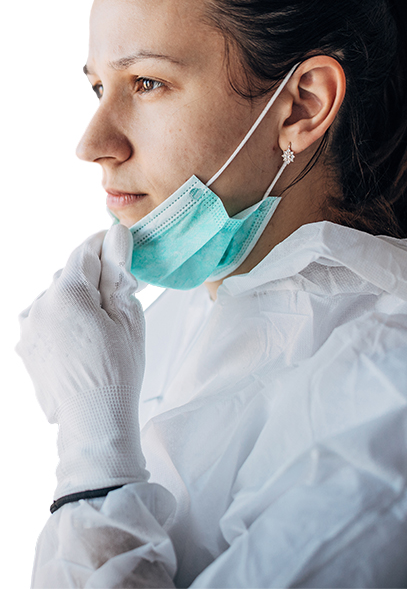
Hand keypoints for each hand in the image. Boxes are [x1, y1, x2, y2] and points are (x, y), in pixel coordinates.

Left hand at [16, 224, 148, 495]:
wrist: (93, 421)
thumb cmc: (117, 372)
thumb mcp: (128, 317)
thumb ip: (118, 272)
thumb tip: (115, 237)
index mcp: (67, 294)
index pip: (85, 252)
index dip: (106, 247)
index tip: (122, 251)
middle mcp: (40, 305)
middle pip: (70, 275)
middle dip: (94, 280)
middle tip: (120, 300)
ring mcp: (29, 327)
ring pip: (57, 297)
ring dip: (77, 301)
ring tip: (99, 329)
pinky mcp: (26, 346)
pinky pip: (47, 319)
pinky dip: (64, 321)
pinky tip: (82, 342)